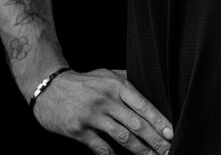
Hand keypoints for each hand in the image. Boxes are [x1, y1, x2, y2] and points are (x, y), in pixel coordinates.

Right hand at [32, 67, 173, 154]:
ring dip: (139, 150)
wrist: (50, 88)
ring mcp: (93, 116)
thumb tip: (149, 86)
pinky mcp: (79, 130)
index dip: (158, 120)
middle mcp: (107, 100)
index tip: (171, 132)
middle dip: (154, 139)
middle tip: (167, 150)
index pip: (143, 104)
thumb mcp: (106, 73)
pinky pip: (100, 147)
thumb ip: (126, 80)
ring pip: (122, 136)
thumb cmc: (83, 82)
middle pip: (136, 123)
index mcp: (117, 85)